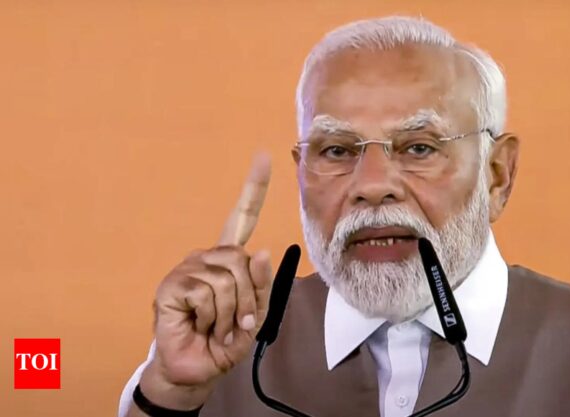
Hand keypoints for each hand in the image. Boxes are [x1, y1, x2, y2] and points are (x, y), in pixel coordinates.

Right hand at [138, 154, 271, 409]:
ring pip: (228, 278)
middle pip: (244, 260)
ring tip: (216, 325)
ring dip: (231, 312)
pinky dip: (212, 317)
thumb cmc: (225, 339)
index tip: (265, 156)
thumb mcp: (256, 314)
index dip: (254, 188)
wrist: (197, 368)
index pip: (242, 217)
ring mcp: (187, 269)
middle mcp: (208, 257)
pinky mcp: (172, 285)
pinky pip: (206, 292)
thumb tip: (261, 250)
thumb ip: (262, 284)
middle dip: (249, 298)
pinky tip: (198, 324)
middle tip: (236, 321)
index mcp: (229, 259)